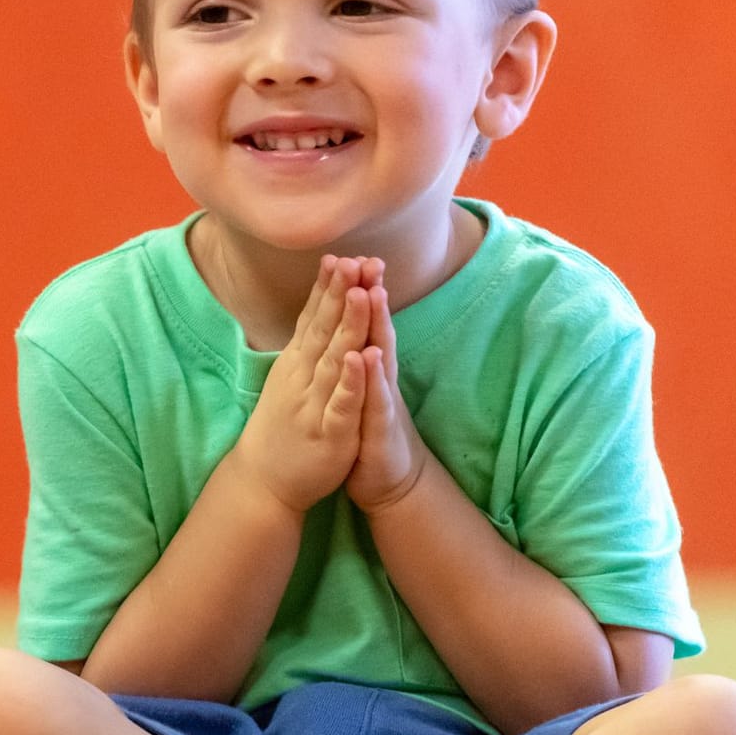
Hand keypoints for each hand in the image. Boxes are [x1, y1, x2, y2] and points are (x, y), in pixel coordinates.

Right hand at [231, 255, 371, 513]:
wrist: (263, 481)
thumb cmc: (282, 427)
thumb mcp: (290, 380)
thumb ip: (304, 347)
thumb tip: (314, 312)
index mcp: (298, 363)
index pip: (314, 319)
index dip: (328, 288)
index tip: (340, 255)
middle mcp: (303, 376)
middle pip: (325, 329)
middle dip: (340, 294)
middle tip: (352, 260)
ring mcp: (315, 403)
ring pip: (334, 359)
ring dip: (346, 326)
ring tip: (359, 294)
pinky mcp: (329, 432)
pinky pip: (341, 403)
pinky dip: (349, 381)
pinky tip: (357, 359)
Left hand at [344, 260, 427, 514]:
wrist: (388, 479)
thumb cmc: (368, 428)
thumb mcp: (358, 387)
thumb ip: (356, 353)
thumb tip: (350, 321)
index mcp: (366, 366)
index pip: (360, 323)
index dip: (355, 292)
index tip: (347, 255)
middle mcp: (378, 377)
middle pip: (374, 329)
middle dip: (371, 295)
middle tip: (367, 259)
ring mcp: (382, 400)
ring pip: (380, 357)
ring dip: (378, 326)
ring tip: (374, 293)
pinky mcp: (380, 428)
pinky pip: (376, 400)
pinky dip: (372, 379)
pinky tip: (370, 357)